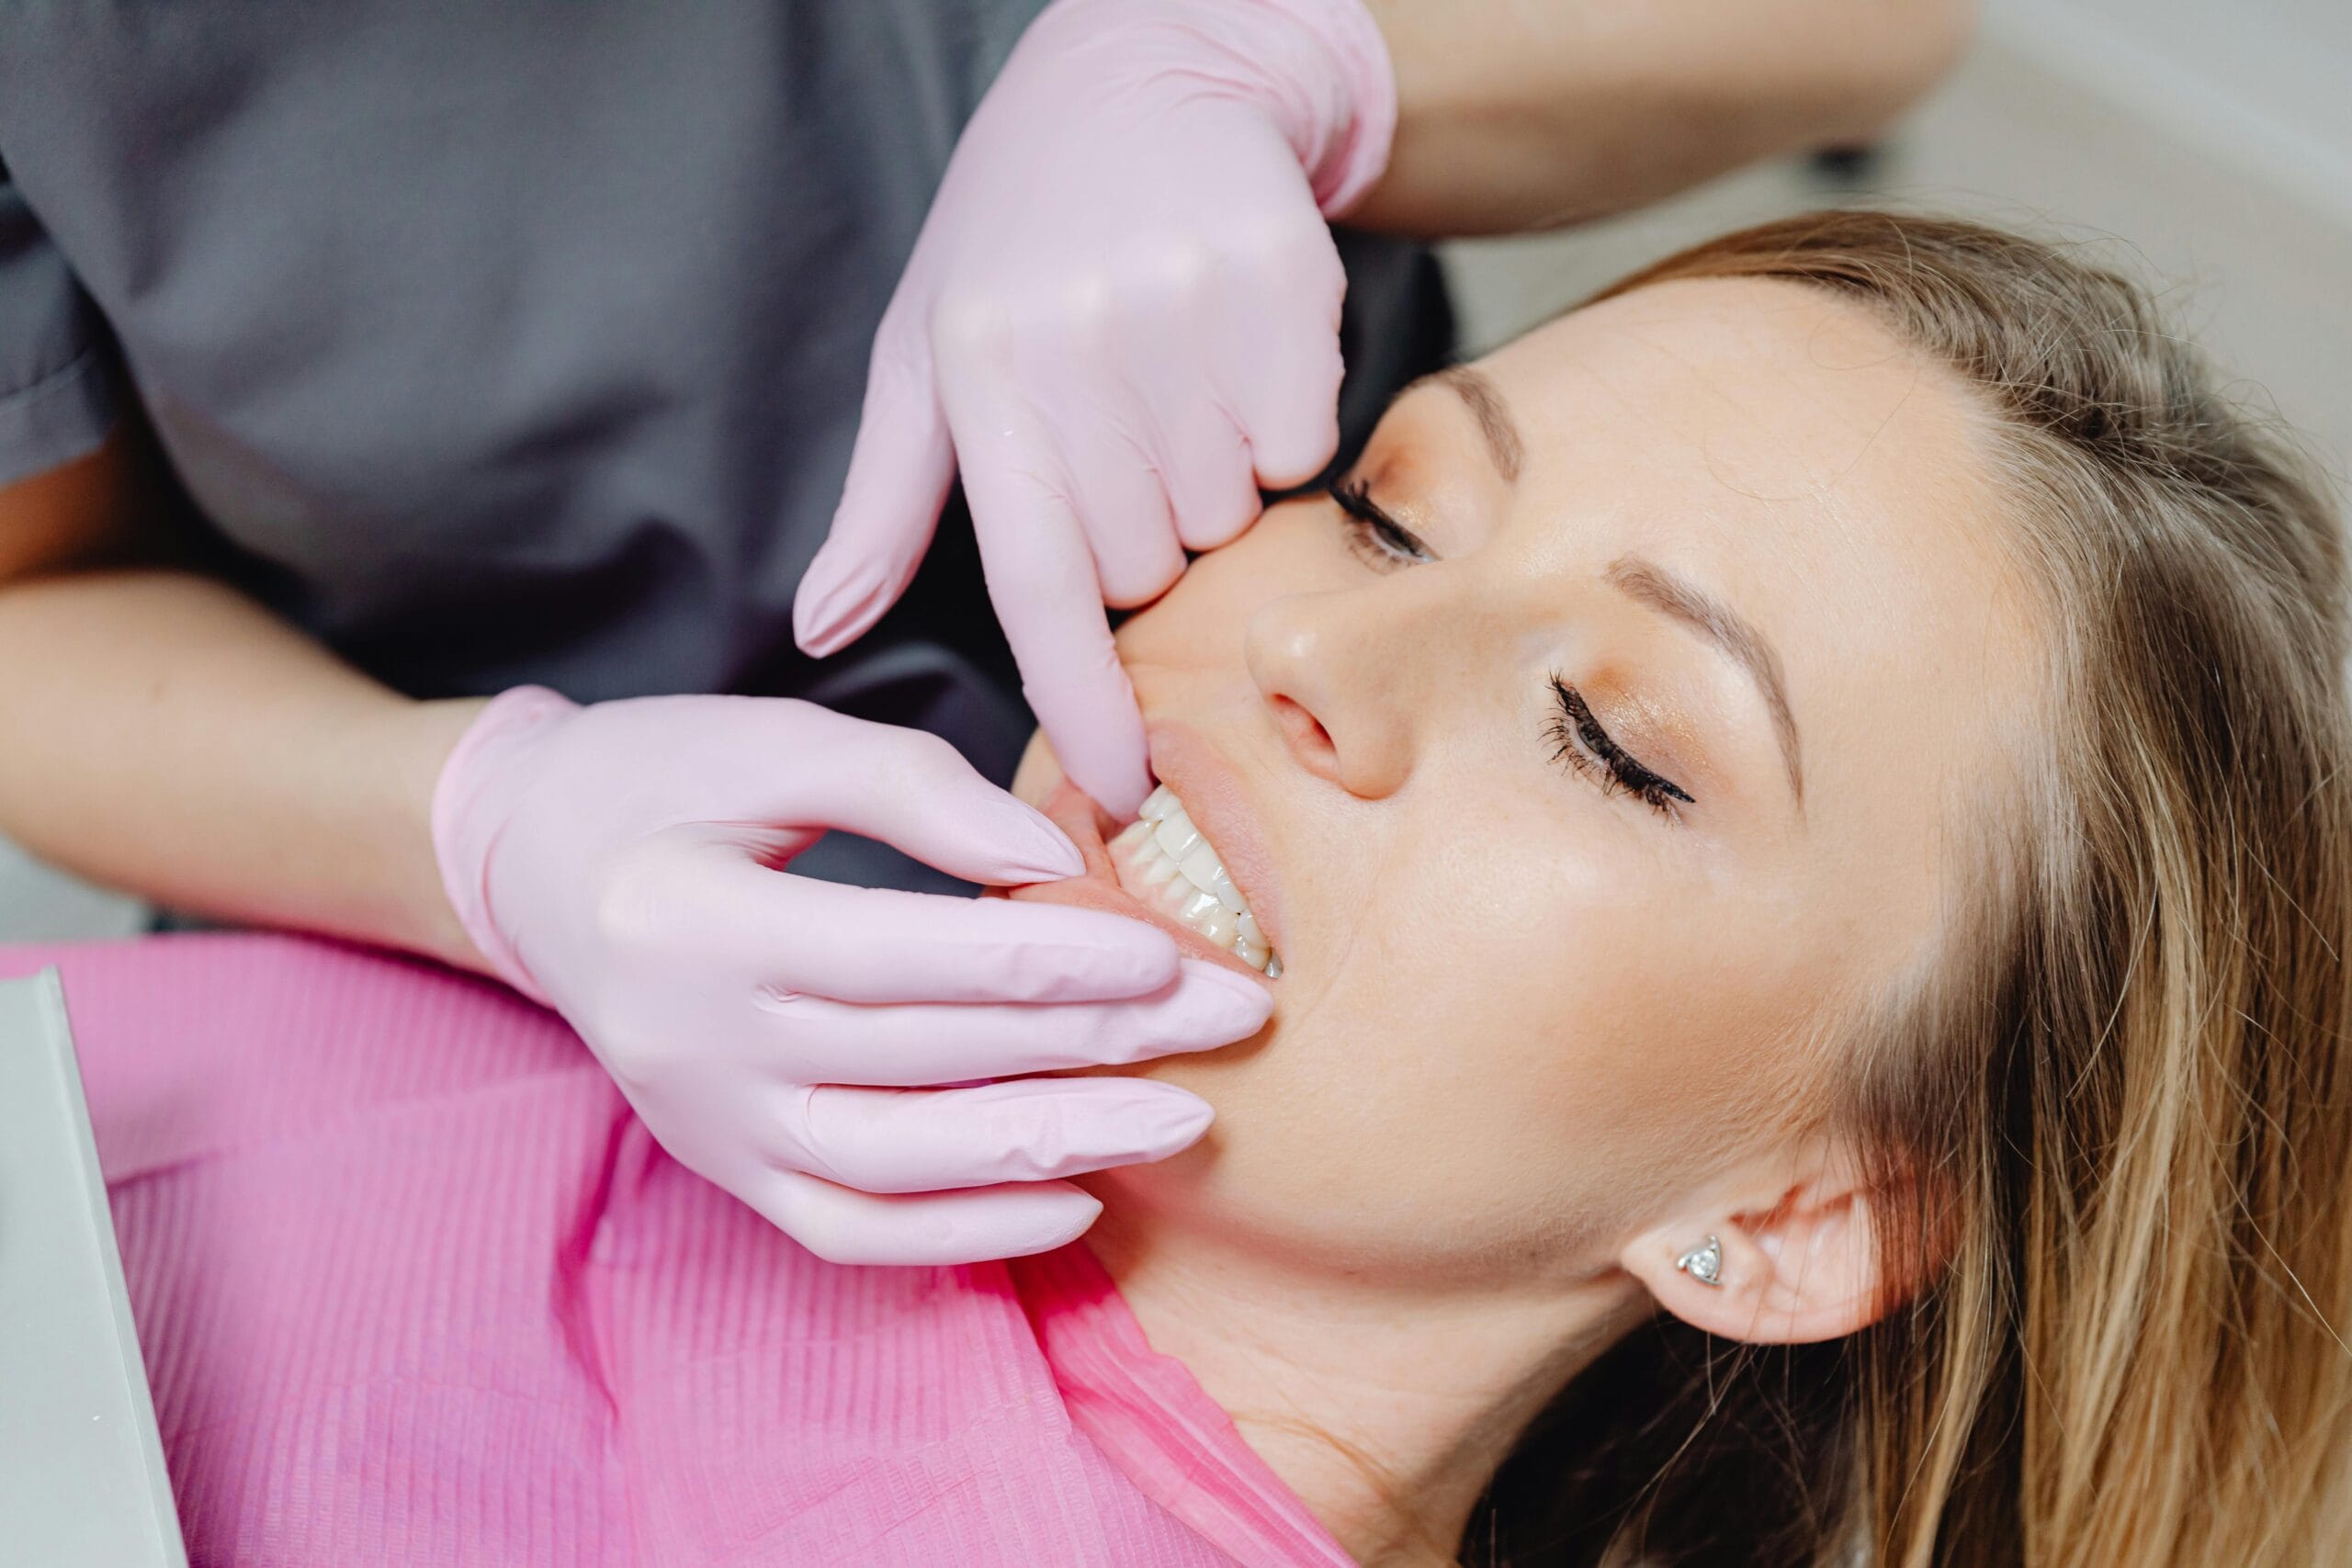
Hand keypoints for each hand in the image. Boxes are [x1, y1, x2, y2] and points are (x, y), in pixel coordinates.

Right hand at [431, 687, 1270, 1264]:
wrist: (530, 864)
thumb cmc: (660, 780)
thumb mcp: (771, 740)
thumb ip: (913, 788)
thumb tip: (1055, 861)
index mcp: (689, 918)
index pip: (897, 955)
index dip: (1040, 958)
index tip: (1164, 952)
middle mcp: (689, 1042)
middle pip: (922, 1059)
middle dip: (1092, 1043)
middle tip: (1225, 1019)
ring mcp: (704, 1124)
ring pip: (898, 1165)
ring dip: (1053, 1147)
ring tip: (1183, 1118)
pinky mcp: (724, 1167)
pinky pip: (850, 1230)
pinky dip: (965, 1232)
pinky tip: (1075, 1199)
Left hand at [792, 0, 1395, 817]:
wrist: (1150, 78)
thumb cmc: (1018, 240)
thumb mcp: (925, 353)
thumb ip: (881, 505)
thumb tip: (819, 628)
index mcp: (980, 374)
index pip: (1038, 584)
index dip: (1081, 703)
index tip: (1120, 788)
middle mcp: (1083, 347)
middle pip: (1145, 566)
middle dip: (1139, 539)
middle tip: (1120, 436)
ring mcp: (1190, 315)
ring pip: (1227, 517)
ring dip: (1207, 486)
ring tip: (1171, 384)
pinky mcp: (1286, 290)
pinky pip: (1301, 450)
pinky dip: (1276, 433)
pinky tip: (1232, 359)